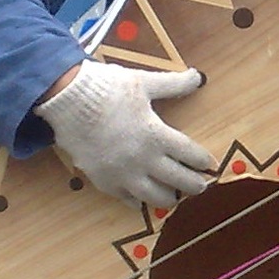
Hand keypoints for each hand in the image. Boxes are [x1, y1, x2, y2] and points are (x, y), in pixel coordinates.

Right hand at [36, 62, 214, 205]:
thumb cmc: (107, 88)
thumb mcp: (144, 82)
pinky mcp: (103, 180)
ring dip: (169, 198)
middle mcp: (143, 159)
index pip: (190, 154)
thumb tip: (198, 77)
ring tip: (175, 197)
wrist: (66, 99)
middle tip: (201, 186)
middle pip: (178, 181)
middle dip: (194, 185)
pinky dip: (138, 201)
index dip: (204, 162)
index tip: (211, 166)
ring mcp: (123, 174)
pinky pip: (126, 199)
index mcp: (156, 135)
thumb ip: (174, 84)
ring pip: (154, 197)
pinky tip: (142, 200)